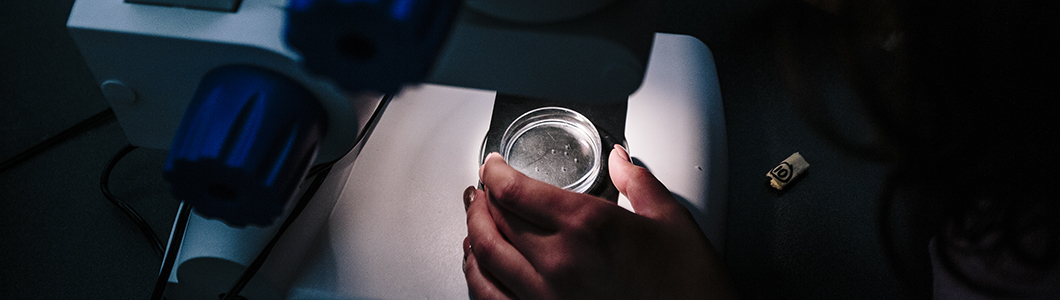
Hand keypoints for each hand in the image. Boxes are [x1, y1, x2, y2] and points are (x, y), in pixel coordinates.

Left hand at [462, 145, 735, 298]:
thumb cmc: (690, 289)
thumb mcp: (673, 223)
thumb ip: (639, 183)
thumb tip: (621, 161)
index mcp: (587, 225)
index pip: (515, 189)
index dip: (495, 172)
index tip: (493, 166)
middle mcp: (557, 261)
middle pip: (495, 219)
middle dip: (482, 197)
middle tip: (482, 187)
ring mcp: (545, 297)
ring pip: (485, 257)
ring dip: (473, 231)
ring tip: (474, 218)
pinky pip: (489, 298)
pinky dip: (476, 275)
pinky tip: (477, 264)